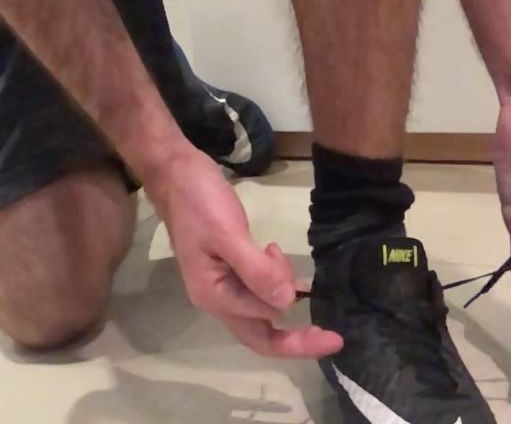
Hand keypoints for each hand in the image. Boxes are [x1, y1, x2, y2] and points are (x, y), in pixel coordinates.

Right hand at [148, 146, 342, 357]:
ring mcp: (222, 283)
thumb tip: (288, 304)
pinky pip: (258, 287)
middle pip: (261, 333)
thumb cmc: (199, 203)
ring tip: (284, 259)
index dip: (294, 329)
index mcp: (214, 296)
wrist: (176, 174)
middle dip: (296, 336)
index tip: (325, 322)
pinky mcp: (230, 266)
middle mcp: (217, 298)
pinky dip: (276, 282)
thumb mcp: (227, 234)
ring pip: (261, 307)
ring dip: (283, 293)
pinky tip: (285, 266)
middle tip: (334, 335)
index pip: (261, 328)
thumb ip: (255, 270)